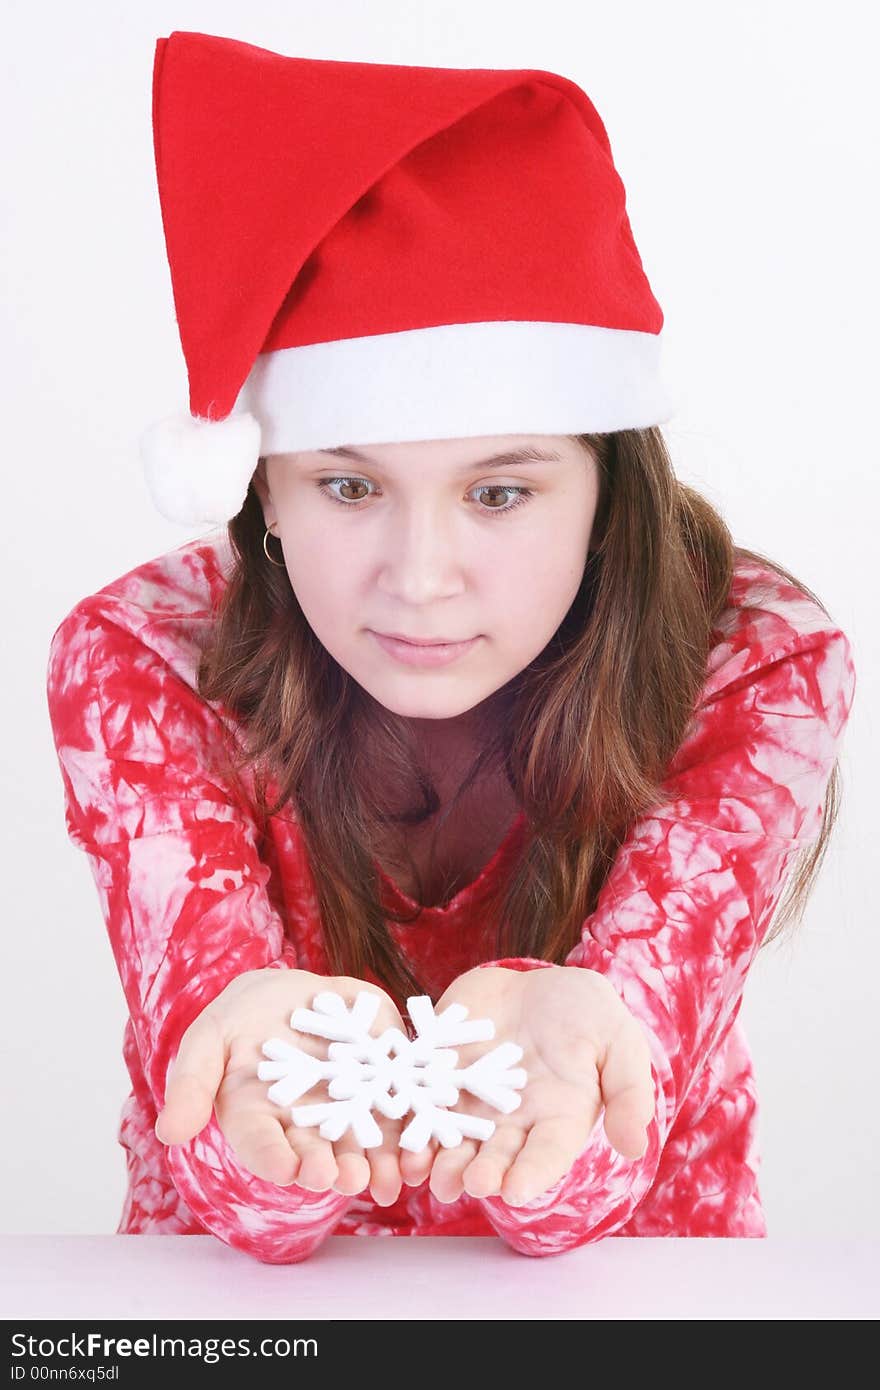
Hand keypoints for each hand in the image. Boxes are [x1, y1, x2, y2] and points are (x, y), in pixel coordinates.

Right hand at [154, 968, 408, 1205]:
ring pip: (364, 1143)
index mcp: (259, 1119)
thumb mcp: (209, 1039)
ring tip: (386, 1181)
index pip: (262, 1144)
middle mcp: (305, 1123)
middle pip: (318, 1152)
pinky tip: (425, 1148)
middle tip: (340, 1179)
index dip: (274, 1158)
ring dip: (377, 1164)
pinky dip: (414, 1130)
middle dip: (331, 1168)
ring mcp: (348, 1105)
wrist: (290, 992)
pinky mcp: (385, 1080)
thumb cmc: (241, 1019)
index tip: (286, 1170)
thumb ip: (191, 1083)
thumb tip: (169, 1133)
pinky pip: (401, 1109)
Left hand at [397, 964, 655, 1206]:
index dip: (533, 1173)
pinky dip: (410, 1123)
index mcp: (559, 1118)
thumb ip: (629, 1090)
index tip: (518, 1190)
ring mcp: (473, 1102)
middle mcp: (514, 1121)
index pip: (547, 1154)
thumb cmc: (585, 1012)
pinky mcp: (440, 1078)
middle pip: (497, 1155)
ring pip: (455, 1141)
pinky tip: (399, 1136)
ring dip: (443, 1160)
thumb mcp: (619, 1039)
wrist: (535, 982)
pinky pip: (422, 1104)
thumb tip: (636, 1146)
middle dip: (482, 1172)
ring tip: (432, 1175)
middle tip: (470, 1184)